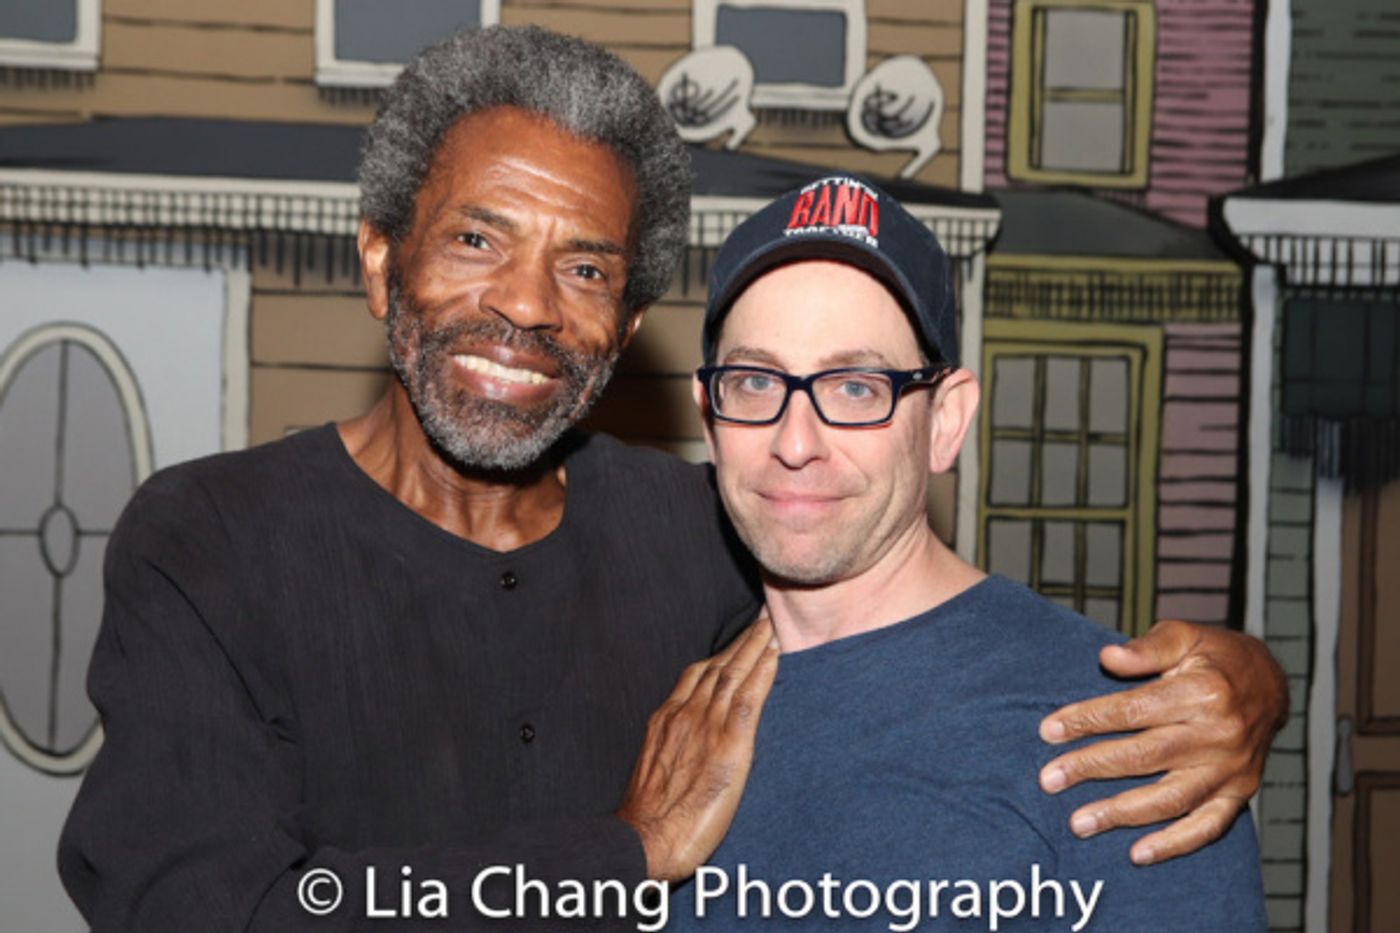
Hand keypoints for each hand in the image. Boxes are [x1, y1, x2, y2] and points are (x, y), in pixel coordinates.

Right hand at [616, 615, 779, 880]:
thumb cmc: (648, 817)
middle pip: (716, 667)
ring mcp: (706, 726)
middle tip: (758, 623)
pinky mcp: (729, 744)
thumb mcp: (652, 770)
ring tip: (769, 630)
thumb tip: (683, 749)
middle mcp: (684, 714)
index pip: (696, 676)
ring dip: (754, 647)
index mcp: (665, 720)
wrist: (645, 837)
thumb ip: (670, 750)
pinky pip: (748, 697)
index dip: (717, 657)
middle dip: (738, 643)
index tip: (732, 644)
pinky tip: (774, 655)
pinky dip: (762, 672)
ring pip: (734, 674)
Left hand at [1038, 620, 1286, 864]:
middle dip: (1091, 768)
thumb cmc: (1216, 657)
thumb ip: (1146, 648)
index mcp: (1203, 692)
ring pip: (1170, 798)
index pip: (1133, 711)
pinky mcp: (1239, 794)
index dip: (1088, 720)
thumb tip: (1108, 656)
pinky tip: (1137, 853)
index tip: (1048, 730)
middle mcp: (1219, 735)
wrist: (1272, 684)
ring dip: (1121, 813)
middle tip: (1048, 779)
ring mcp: (1231, 770)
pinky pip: (1206, 827)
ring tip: (1078, 822)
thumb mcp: (1185, 635)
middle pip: (1144, 757)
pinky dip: (1173, 844)